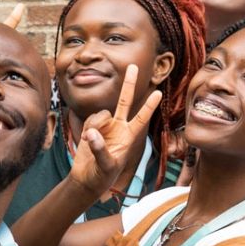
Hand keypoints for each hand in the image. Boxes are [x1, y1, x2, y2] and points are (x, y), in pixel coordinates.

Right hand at [70, 64, 161, 196]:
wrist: (87, 179)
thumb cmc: (102, 176)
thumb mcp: (106, 166)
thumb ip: (100, 149)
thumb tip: (93, 133)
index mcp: (129, 137)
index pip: (141, 118)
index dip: (149, 106)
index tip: (158, 93)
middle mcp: (119, 128)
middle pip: (125, 101)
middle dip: (129, 84)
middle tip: (133, 66)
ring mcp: (106, 126)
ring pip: (101, 114)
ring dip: (96, 126)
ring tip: (91, 141)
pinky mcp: (92, 128)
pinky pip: (90, 120)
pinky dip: (88, 129)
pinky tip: (86, 140)